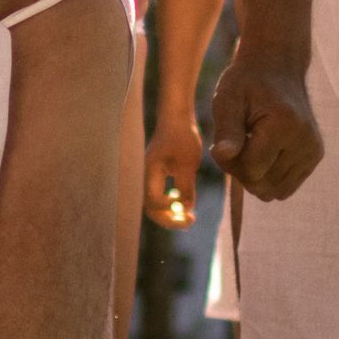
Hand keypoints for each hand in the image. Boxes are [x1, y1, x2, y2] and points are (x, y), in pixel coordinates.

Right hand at [141, 110, 205, 228]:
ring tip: (190, 217)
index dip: (169, 212)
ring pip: (156, 203)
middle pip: (152, 208)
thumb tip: (185, 209)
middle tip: (190, 222)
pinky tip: (185, 200)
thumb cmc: (182, 137)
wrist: (177, 117)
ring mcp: (152, 175)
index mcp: (150, 174)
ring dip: (171, 213)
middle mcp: (148, 177)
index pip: (154, 204)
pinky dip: (172, 202)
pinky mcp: (160, 173)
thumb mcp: (187, 163)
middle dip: (170, 219)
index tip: (188, 211)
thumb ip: (185, 187)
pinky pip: (161, 194)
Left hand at [207, 44, 323, 201]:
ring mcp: (313, 151)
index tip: (222, 142)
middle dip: (241, 171)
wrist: (277, 68)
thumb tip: (223, 155)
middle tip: (235, 144)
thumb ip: (226, 129)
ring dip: (255, 176)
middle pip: (262, 184)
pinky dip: (269, 177)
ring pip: (274, 191)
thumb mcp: (228, 99)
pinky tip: (263, 153)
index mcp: (285, 124)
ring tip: (249, 148)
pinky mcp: (315, 157)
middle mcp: (306, 140)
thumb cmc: (247, 84)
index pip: (251, 169)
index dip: (229, 162)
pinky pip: (285, 188)